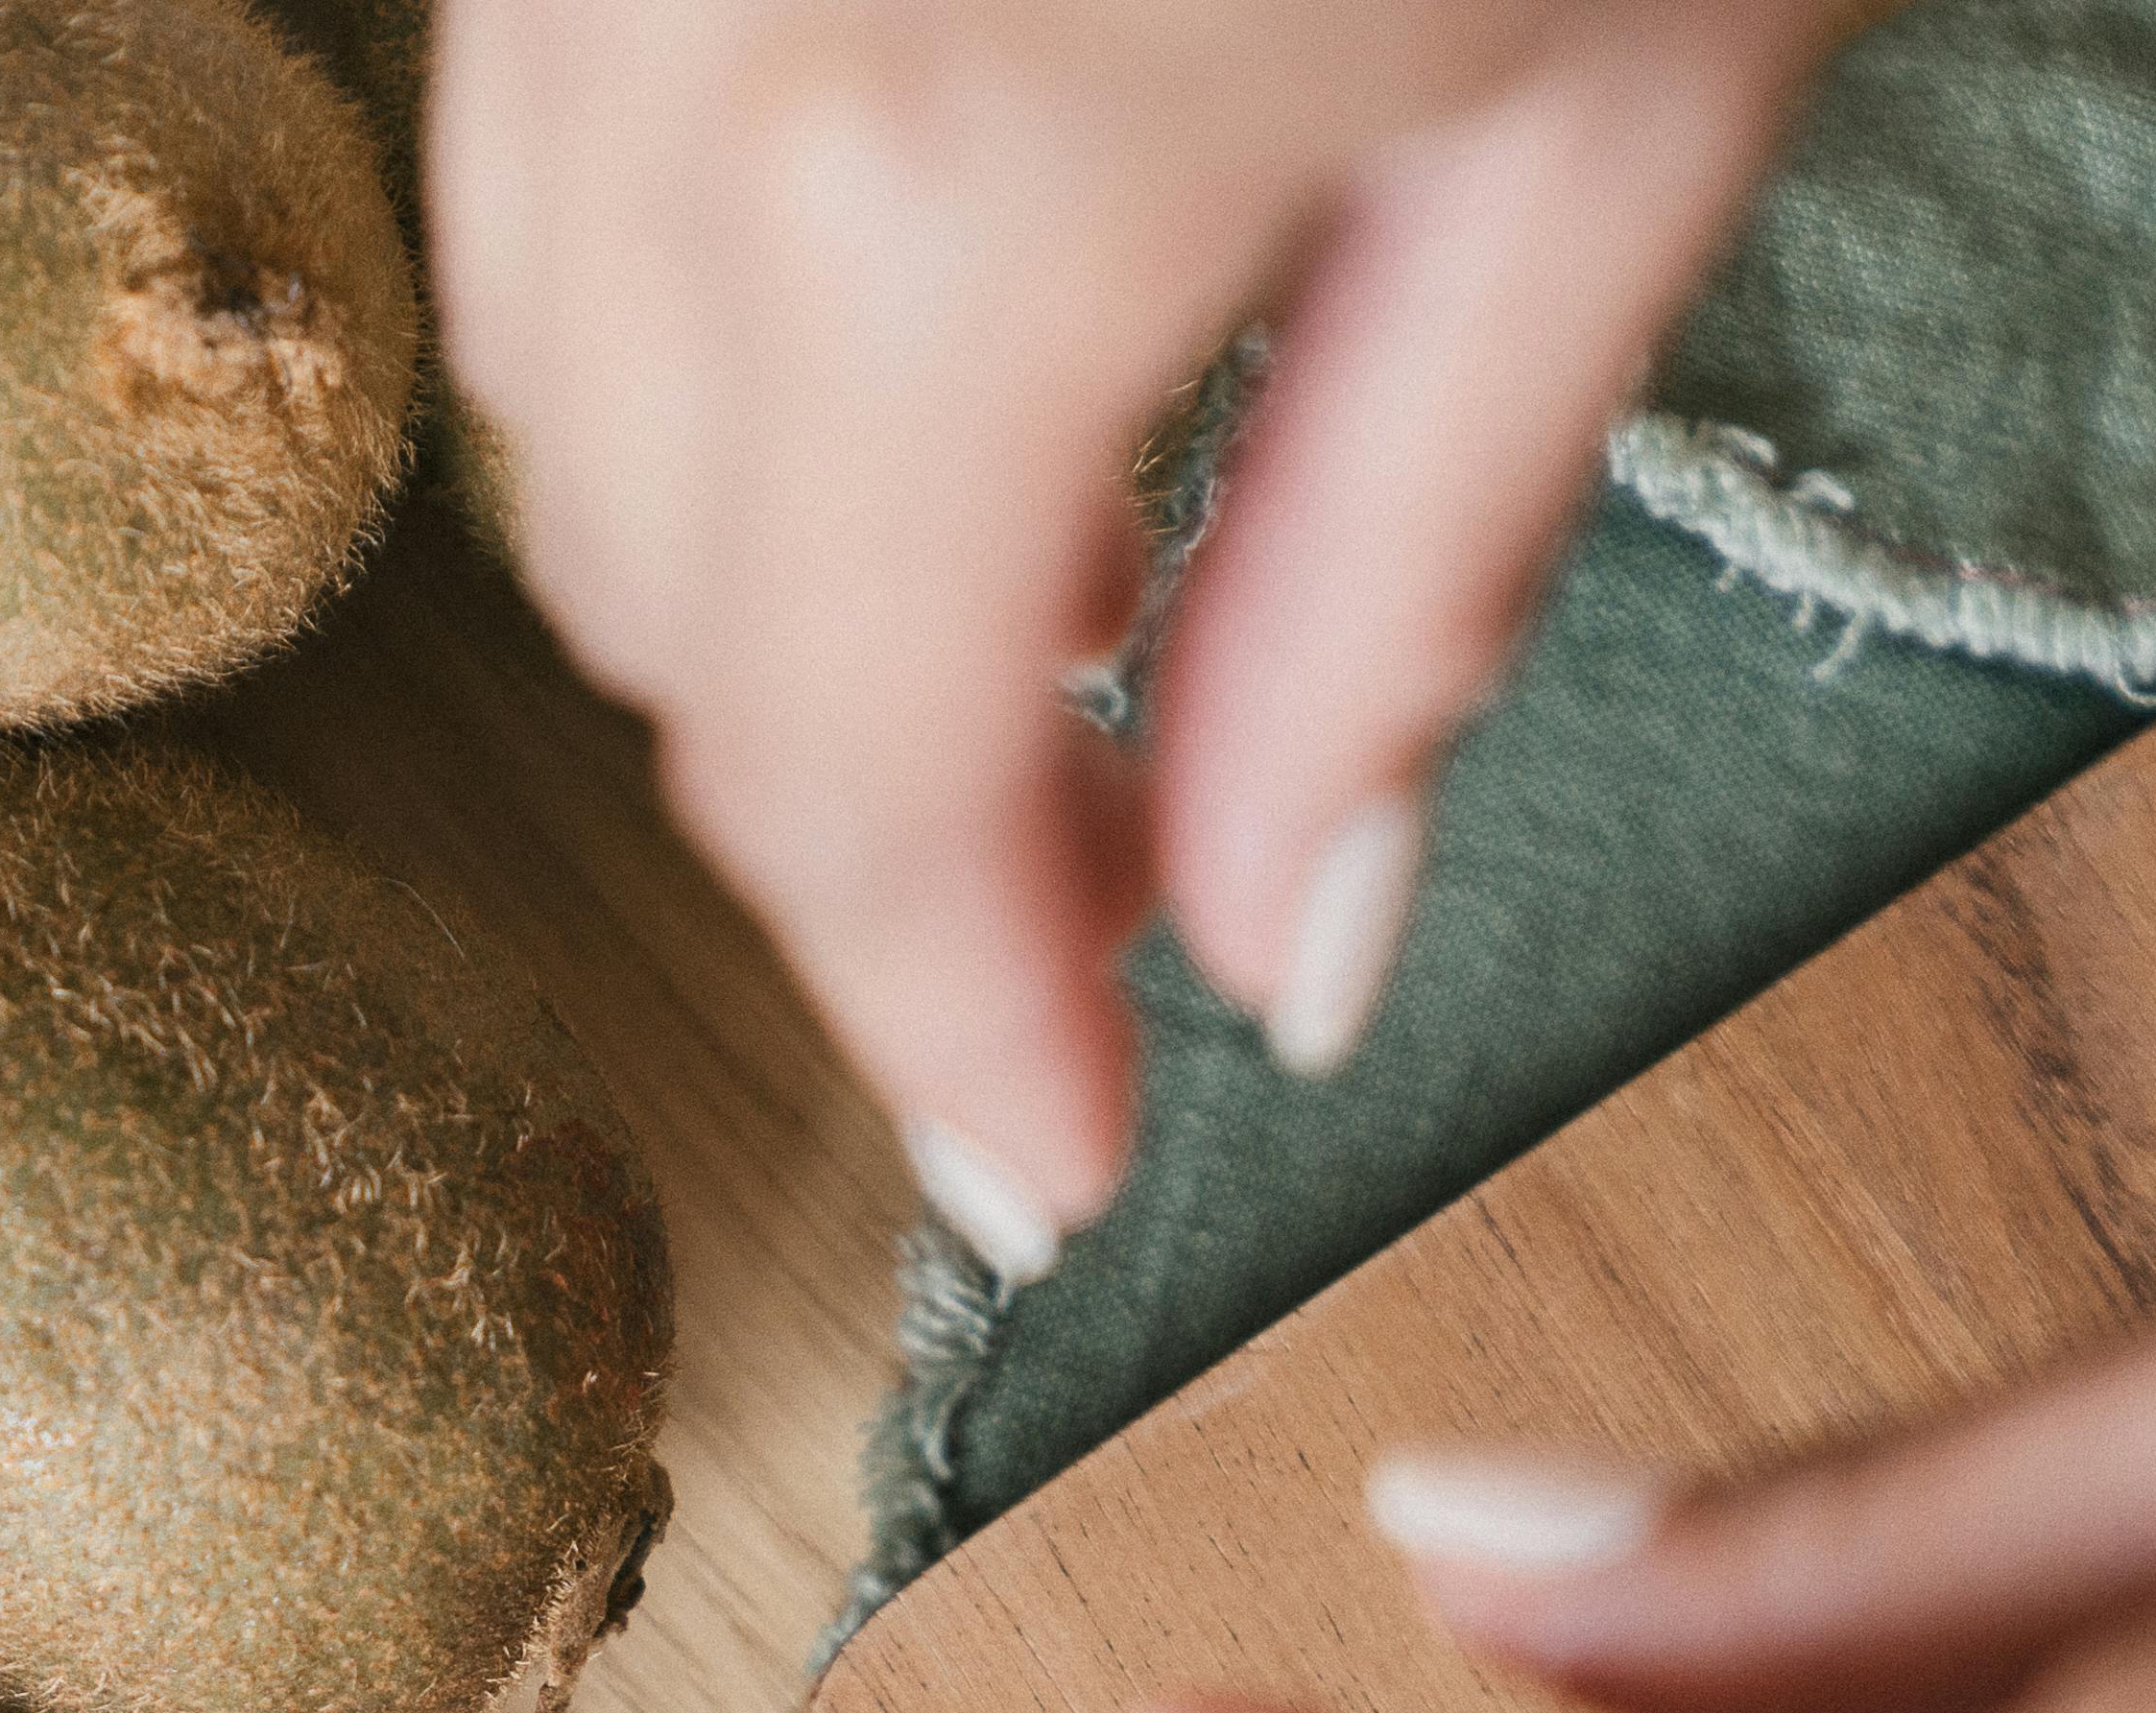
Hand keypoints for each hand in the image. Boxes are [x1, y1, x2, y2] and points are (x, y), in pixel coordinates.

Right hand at [429, 0, 1837, 1272]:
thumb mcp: (1624, 90)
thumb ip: (1409, 554)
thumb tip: (1278, 930)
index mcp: (942, 189)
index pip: (861, 785)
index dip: (947, 1027)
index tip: (1047, 1162)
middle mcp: (679, 83)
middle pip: (680, 637)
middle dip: (886, 827)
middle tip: (1106, 897)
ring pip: (565, 432)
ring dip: (777, 581)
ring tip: (1054, 598)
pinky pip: (531, 196)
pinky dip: (691, 341)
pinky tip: (921, 329)